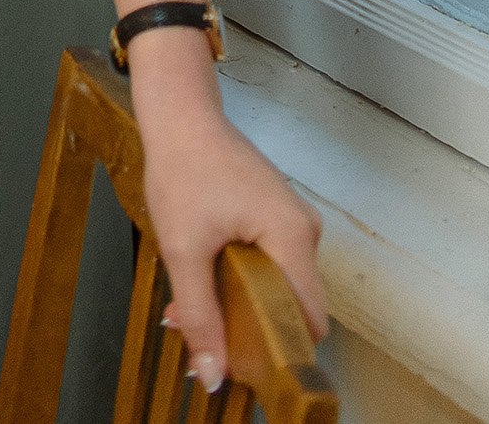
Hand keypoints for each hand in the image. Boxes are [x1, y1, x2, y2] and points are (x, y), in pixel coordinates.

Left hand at [130, 33, 326, 391]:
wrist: (178, 112)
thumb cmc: (183, 169)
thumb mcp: (184, 248)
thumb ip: (200, 313)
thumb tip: (213, 375)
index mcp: (293, 238)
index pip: (310, 319)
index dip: (281, 348)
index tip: (244, 359)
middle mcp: (304, 230)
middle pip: (293, 303)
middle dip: (251, 325)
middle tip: (205, 330)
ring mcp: (292, 218)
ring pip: (278, 282)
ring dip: (239, 299)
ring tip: (193, 301)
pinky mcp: (275, 212)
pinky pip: (269, 259)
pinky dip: (239, 273)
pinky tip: (202, 272)